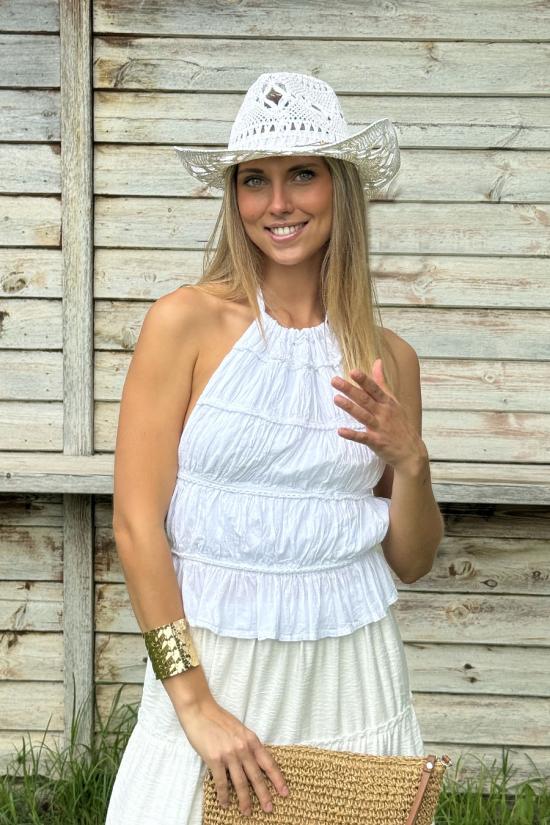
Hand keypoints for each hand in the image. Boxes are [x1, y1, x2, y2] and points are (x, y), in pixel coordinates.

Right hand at [177, 697, 288, 814]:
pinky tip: (225, 803)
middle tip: (269, 809)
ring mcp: (229, 754)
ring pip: (240, 782)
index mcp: (251, 739)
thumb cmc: (219, 719)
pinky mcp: (214, 759)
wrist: (200, 710)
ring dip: (244, 799)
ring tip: (247, 812)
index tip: (284, 792)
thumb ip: (247, 744)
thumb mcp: (240, 729)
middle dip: (264, 794)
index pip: (268, 762)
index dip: (277, 778)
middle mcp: (243, 748)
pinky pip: (221, 782)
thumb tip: (253, 762)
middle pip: (256, 776)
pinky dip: (223, 794)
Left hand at [331, 360, 426, 472]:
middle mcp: (384, 413)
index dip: (364, 380)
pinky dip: (352, 434)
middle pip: (365, 399)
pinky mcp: (377, 442)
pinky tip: (341, 430)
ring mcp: (381, 428)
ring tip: (336, 399)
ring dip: (350, 407)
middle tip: (335, 381)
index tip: (353, 371)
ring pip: (363, 416)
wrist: (411, 451)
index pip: (374, 389)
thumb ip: (382, 383)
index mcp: (388, 402)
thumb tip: (377, 361)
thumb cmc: (400, 424)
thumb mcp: (393, 401)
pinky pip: (363, 438)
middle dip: (350, 390)